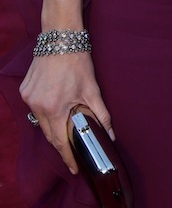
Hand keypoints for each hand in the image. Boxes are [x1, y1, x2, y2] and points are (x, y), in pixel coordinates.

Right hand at [19, 53, 113, 173]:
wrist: (60, 38)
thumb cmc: (78, 62)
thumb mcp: (92, 89)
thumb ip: (101, 115)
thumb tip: (111, 135)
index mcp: (55, 109)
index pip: (60, 142)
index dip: (68, 158)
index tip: (74, 168)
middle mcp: (37, 106)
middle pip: (50, 134)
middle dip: (61, 144)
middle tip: (73, 151)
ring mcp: (29, 98)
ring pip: (41, 122)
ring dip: (53, 126)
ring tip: (66, 126)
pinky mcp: (24, 90)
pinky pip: (34, 108)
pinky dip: (45, 111)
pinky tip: (55, 106)